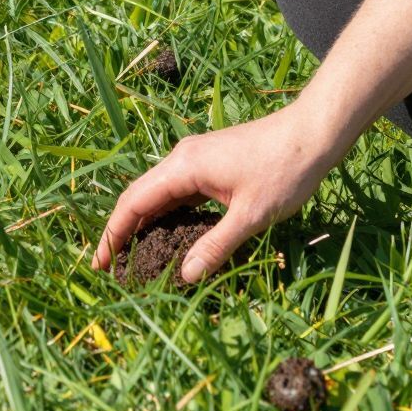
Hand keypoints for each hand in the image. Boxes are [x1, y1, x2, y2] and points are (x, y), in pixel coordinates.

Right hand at [92, 100, 335, 283]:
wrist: (312, 133)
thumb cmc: (283, 171)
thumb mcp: (250, 215)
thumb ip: (215, 246)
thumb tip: (185, 277)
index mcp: (184, 166)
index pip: (134, 202)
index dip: (113, 234)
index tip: (99, 265)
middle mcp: (183, 158)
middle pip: (140, 196)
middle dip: (122, 231)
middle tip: (111, 268)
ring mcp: (197, 158)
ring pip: (160, 194)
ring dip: (145, 223)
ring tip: (134, 257)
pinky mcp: (212, 163)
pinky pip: (179, 192)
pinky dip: (167, 214)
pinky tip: (170, 236)